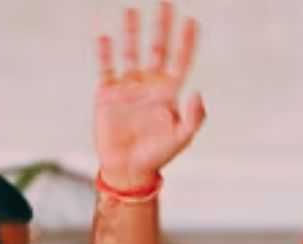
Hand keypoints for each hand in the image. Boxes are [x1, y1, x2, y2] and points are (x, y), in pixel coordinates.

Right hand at [94, 2, 204, 187]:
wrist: (128, 169)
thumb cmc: (158, 155)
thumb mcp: (182, 138)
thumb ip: (193, 117)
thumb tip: (197, 92)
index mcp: (169, 93)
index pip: (180, 61)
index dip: (186, 42)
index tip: (191, 21)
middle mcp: (150, 84)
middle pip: (158, 49)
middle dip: (162, 27)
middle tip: (166, 3)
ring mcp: (129, 87)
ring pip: (132, 53)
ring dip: (133, 33)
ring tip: (133, 11)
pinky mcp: (108, 94)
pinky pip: (106, 69)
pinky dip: (106, 54)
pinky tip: (105, 38)